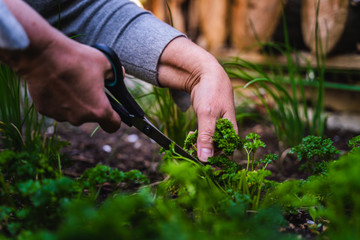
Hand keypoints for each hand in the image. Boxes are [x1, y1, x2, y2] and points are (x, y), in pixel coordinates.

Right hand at [23, 41, 121, 132]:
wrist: (43, 55)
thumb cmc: (77, 59)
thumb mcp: (104, 62)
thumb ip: (115, 74)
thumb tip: (119, 74)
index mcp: (99, 110)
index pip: (113, 125)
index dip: (115, 119)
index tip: (113, 112)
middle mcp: (80, 118)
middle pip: (91, 116)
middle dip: (91, 104)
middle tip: (87, 86)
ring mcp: (61, 116)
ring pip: (73, 113)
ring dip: (74, 102)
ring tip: (70, 82)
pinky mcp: (45, 111)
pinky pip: (57, 108)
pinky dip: (58, 99)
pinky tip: (56, 84)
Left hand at [158, 37, 236, 161]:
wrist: (206, 73)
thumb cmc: (211, 92)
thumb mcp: (207, 114)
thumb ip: (206, 137)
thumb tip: (205, 159)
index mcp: (231, 130)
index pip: (226, 154)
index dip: (214, 161)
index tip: (200, 163)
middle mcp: (227, 130)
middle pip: (217, 150)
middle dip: (204, 153)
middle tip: (190, 150)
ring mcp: (218, 126)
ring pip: (210, 143)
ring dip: (199, 145)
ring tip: (189, 141)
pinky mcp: (210, 122)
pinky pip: (205, 136)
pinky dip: (197, 138)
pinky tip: (190, 135)